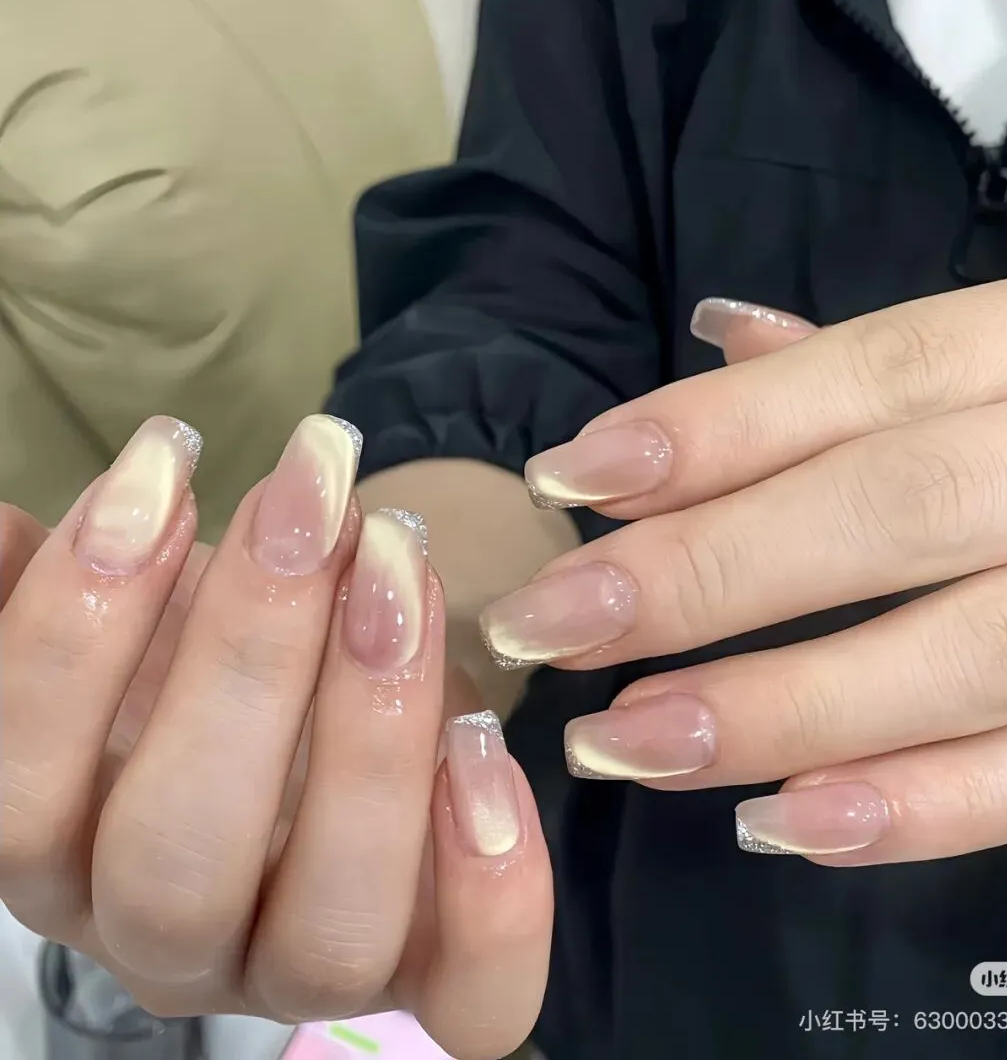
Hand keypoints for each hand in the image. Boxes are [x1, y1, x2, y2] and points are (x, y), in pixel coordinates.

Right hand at [0, 417, 550, 1057]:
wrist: (323, 688)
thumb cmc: (201, 642)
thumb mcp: (125, 605)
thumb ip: (51, 582)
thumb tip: (0, 533)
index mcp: (58, 850)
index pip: (18, 792)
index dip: (75, 629)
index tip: (161, 468)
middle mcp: (166, 940)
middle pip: (176, 866)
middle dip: (247, 657)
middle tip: (312, 499)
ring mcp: (302, 973)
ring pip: (329, 933)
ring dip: (372, 734)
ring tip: (399, 565)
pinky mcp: (432, 979)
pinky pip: (472, 1002)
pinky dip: (493, 894)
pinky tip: (484, 742)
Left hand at [481, 261, 1006, 865]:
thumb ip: (889, 359)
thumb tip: (717, 336)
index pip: (883, 372)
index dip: (723, 426)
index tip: (572, 477)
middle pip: (905, 505)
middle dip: (715, 571)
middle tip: (551, 627)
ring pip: (978, 649)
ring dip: (787, 706)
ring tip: (632, 740)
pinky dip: (931, 805)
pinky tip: (786, 826)